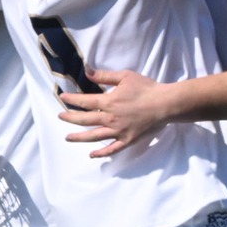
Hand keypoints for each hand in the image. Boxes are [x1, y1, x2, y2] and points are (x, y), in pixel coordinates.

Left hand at [59, 68, 176, 157]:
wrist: (165, 104)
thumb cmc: (146, 88)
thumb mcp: (125, 77)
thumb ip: (104, 76)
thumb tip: (85, 71)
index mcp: (109, 102)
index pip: (85, 102)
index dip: (72, 100)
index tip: (63, 98)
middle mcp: (110, 118)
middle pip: (85, 120)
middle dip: (70, 118)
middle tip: (60, 117)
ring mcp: (118, 132)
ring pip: (94, 136)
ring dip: (79, 137)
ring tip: (68, 138)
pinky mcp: (127, 140)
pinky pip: (112, 149)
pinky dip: (101, 153)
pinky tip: (92, 155)